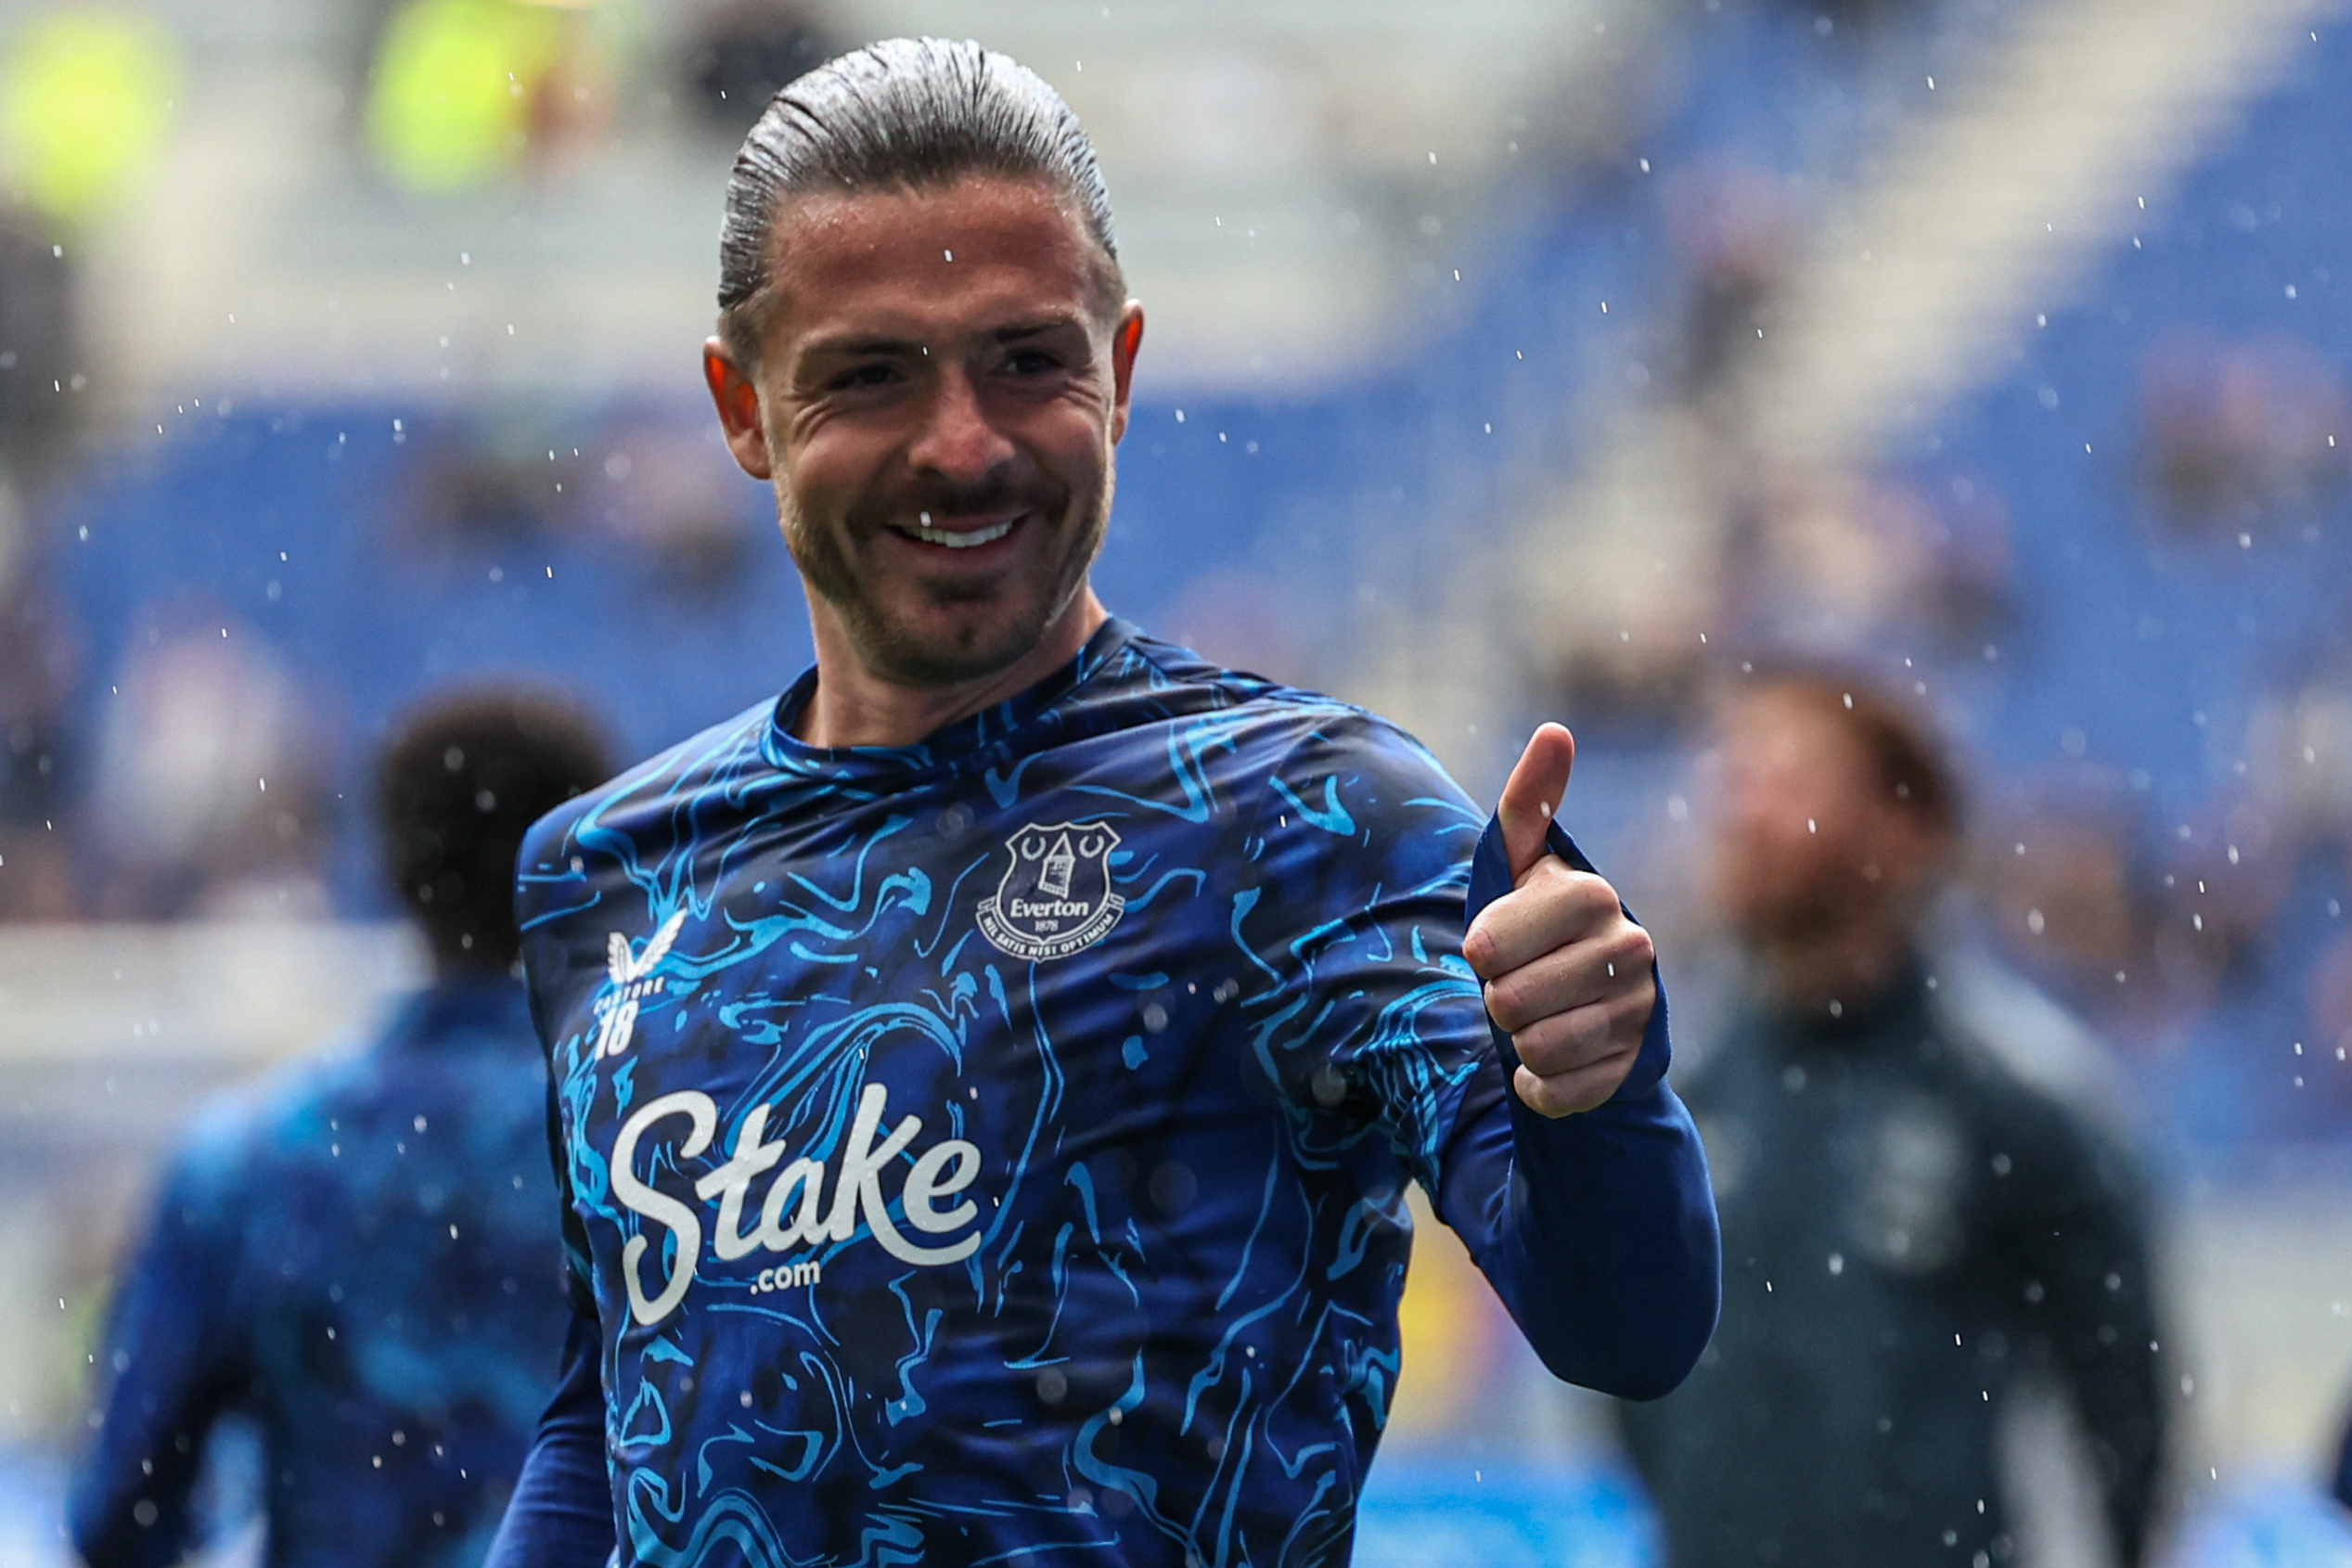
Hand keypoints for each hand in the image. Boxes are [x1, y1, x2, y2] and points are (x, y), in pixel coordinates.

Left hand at [1463, 723, 1656, 1116]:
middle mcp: (1631, 947)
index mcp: (1591, 894)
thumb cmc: (1537, 924)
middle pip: (1509, 1001)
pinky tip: (1549, 1063)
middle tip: (1517, 985)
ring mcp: (1639, 1010)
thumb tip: (1556, 730)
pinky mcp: (1635, 1067)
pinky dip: (1539, 1087)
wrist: (1587, 1000)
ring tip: (1536, 1018)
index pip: (1490, 945)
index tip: (1492, 946)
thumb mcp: (1521, 863)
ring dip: (1518, 1041)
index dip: (1480, 951)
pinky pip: (1558, 1093)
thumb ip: (1528, 803)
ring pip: (1536, 1048)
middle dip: (1497, 999)